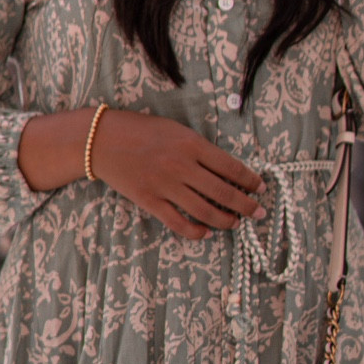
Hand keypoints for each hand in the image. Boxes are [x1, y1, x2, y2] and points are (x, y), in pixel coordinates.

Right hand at [93, 111, 265, 239]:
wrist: (102, 140)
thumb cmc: (143, 130)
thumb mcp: (177, 130)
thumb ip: (200, 148)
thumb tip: (226, 170)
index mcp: (193, 144)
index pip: (231, 167)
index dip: (251, 181)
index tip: (261, 188)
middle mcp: (182, 166)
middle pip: (223, 192)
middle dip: (246, 205)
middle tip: (259, 213)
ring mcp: (166, 186)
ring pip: (204, 211)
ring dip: (225, 220)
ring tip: (235, 224)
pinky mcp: (150, 201)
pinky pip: (178, 222)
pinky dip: (195, 231)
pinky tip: (205, 232)